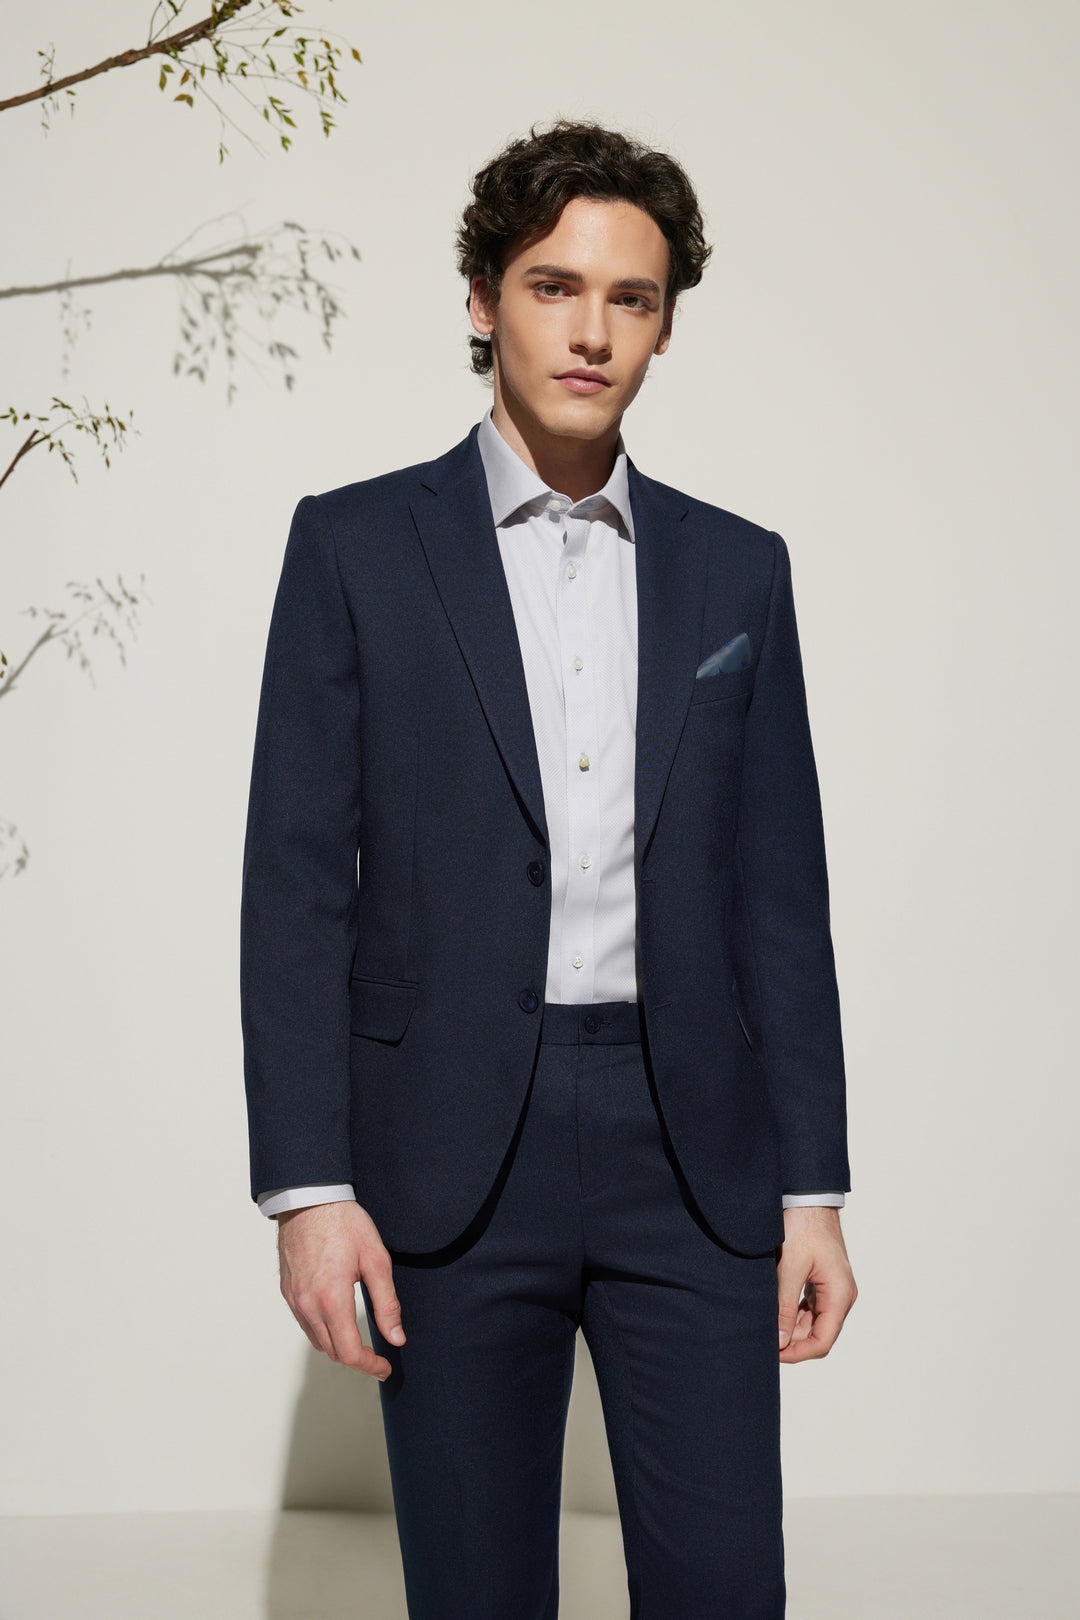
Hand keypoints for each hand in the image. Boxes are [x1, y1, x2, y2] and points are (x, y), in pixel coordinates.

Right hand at [276, 1200, 404, 1379]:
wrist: (309, 1199)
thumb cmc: (344, 1223)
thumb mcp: (376, 1260)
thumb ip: (387, 1303)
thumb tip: (396, 1336)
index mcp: (332, 1299)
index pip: (349, 1353)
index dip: (370, 1366)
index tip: (385, 1366)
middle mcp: (308, 1305)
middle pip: (333, 1352)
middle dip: (357, 1359)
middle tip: (378, 1355)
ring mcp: (295, 1300)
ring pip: (317, 1341)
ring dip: (338, 1346)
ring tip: (359, 1339)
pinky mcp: (288, 1292)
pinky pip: (305, 1324)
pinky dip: (323, 1330)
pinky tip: (337, 1318)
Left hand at [776, 1205, 856, 1362]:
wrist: (808, 1198)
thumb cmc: (803, 1227)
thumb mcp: (790, 1268)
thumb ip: (784, 1307)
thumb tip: (779, 1342)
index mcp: (839, 1295)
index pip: (823, 1341)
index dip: (798, 1353)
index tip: (774, 1354)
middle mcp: (841, 1296)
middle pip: (818, 1334)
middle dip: (791, 1341)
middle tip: (764, 1340)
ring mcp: (832, 1289)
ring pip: (812, 1322)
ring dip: (790, 1327)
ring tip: (765, 1325)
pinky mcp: (822, 1281)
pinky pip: (809, 1307)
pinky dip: (792, 1313)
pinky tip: (773, 1310)